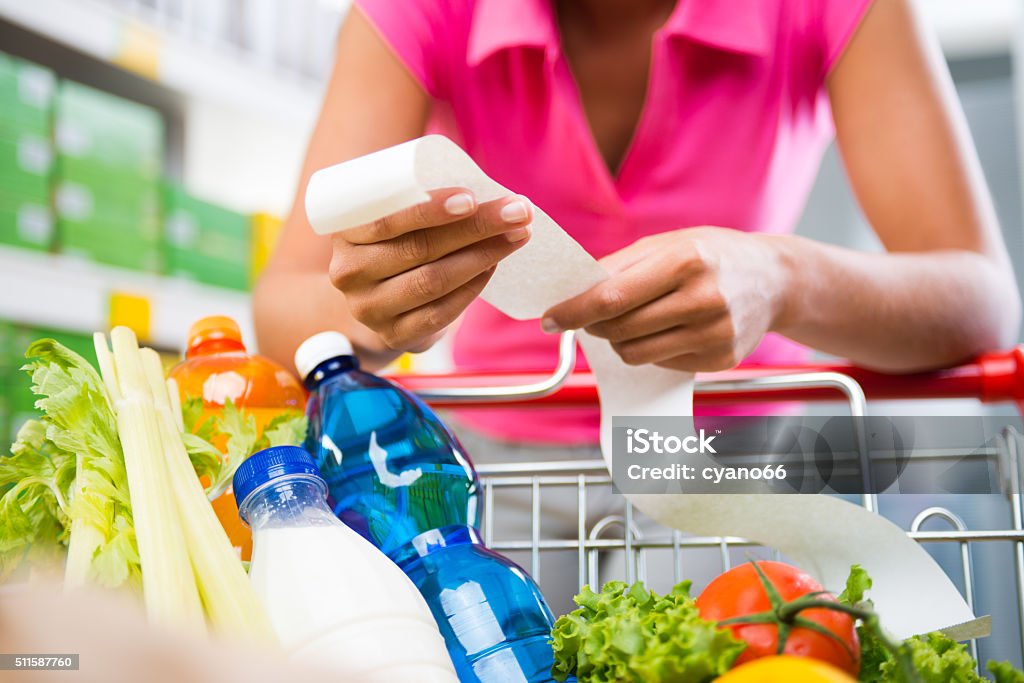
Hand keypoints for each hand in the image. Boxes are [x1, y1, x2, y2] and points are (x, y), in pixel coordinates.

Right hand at [328, 188, 532, 351]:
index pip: (387, 221)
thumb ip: (418, 201)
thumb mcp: (392, 219)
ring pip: (434, 281)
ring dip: (483, 256)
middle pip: (419, 249)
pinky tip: (493, 266)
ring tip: (517, 235)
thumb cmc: (394, 243)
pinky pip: (441, 313)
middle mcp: (349, 274)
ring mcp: (370, 309)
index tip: (473, 197)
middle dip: (476, 227)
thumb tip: (485, 188)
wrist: (375, 300)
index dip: (430, 211)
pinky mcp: (394, 335)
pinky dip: (473, 287)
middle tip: (518, 211)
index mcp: (344, 234)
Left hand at [541, 228, 789, 371]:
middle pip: (619, 329)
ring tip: (630, 320)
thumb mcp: (668, 244)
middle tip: (590, 316)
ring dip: (619, 340)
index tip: (548, 319)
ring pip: (635, 353)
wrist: (775, 279)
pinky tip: (666, 329)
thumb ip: (619, 266)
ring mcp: (715, 334)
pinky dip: (651, 349)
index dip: (573, 311)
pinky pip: (660, 363)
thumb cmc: (711, 255)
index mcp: (686, 261)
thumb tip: (572, 291)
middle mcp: (704, 299)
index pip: (612, 298)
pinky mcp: (721, 359)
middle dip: (593, 325)